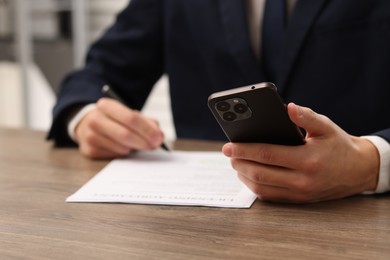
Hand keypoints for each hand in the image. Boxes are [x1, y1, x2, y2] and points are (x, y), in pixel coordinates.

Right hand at [75, 98, 163, 158]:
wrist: (89, 125)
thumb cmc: (116, 120)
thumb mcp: (130, 115)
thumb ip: (148, 123)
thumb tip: (159, 137)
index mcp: (107, 105)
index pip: (131, 118)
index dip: (147, 130)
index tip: (159, 138)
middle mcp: (95, 119)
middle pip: (125, 134)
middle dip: (143, 142)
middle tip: (154, 146)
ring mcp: (90, 135)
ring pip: (121, 148)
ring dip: (133, 148)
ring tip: (135, 144)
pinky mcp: (89, 150)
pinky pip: (114, 156)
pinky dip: (123, 154)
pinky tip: (122, 147)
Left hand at [222, 103, 379, 202]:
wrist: (359, 170)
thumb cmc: (339, 146)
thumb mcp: (326, 127)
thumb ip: (306, 116)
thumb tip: (288, 107)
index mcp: (307, 160)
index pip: (267, 155)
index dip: (244, 150)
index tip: (228, 146)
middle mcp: (302, 180)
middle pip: (259, 174)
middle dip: (239, 162)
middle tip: (228, 153)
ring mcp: (299, 193)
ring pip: (261, 188)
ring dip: (244, 176)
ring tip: (236, 162)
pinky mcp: (298, 200)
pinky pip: (270, 197)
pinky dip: (255, 187)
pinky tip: (249, 175)